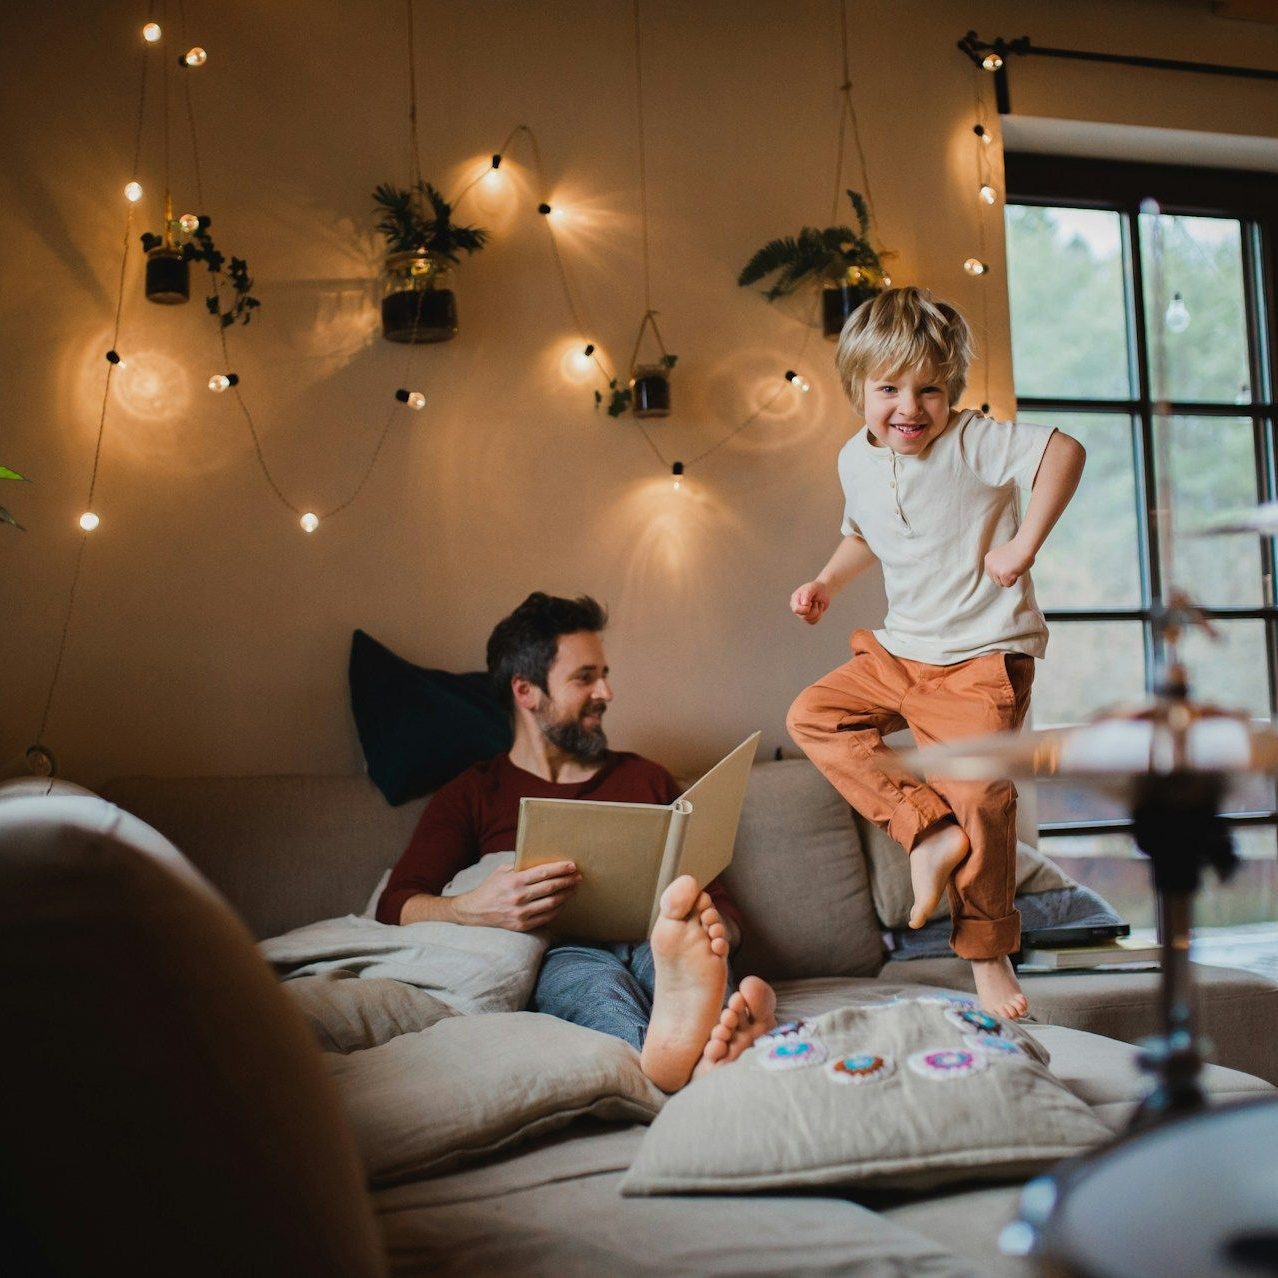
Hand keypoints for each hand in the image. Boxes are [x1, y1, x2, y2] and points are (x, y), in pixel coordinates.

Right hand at [451, 861, 581, 931]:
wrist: (474, 912)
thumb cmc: (490, 887)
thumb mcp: (502, 871)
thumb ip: (520, 866)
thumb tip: (542, 862)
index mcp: (514, 881)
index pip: (543, 873)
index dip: (560, 869)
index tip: (572, 865)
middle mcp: (518, 897)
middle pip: (550, 887)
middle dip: (567, 880)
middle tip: (578, 876)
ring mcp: (521, 913)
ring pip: (551, 903)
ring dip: (566, 895)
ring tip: (573, 888)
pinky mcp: (522, 925)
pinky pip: (546, 917)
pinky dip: (557, 909)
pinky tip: (562, 902)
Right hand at [790, 581, 829, 624]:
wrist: (824, 590)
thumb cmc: (816, 588)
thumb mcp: (812, 588)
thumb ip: (807, 594)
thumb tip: (804, 604)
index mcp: (794, 599)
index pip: (796, 609)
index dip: (806, 608)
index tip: (811, 602)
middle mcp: (796, 607)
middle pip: (805, 616)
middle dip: (814, 610)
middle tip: (816, 602)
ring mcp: (801, 613)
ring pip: (809, 620)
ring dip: (818, 612)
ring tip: (818, 604)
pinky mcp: (808, 617)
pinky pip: (813, 622)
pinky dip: (819, 615)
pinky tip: (819, 608)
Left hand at [984, 540, 1034, 587]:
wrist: (1024, 546)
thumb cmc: (1017, 550)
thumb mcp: (1001, 558)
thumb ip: (997, 566)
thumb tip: (1000, 577)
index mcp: (988, 559)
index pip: (991, 574)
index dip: (1001, 573)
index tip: (1008, 566)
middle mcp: (989, 565)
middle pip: (995, 580)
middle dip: (1004, 577)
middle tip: (1012, 567)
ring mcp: (995, 570)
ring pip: (1001, 584)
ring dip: (1009, 579)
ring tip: (1014, 568)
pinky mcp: (1003, 574)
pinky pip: (1008, 585)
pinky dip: (1014, 580)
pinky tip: (1016, 570)